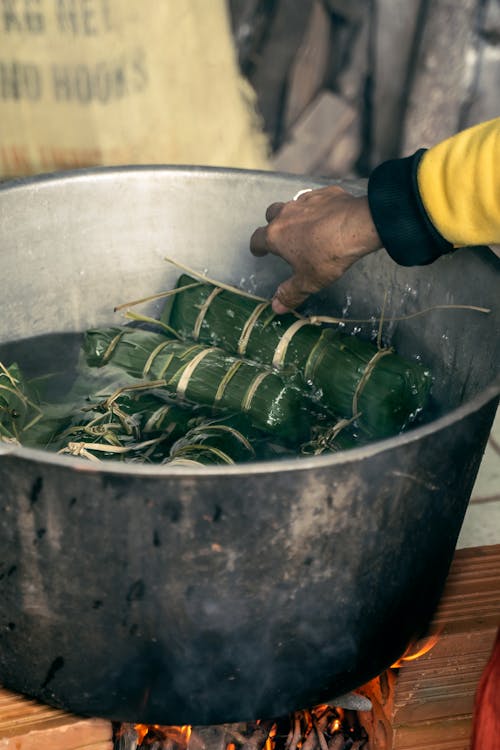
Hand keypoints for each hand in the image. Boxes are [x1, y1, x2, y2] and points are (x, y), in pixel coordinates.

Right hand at [250, 186, 382, 312]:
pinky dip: (317, 207)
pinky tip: (327, 216)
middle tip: (283, 237)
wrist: (358, 226)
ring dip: (294, 214)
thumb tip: (276, 307)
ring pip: (292, 204)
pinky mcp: (325, 193)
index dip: (257, 247)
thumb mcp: (309, 281)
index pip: (257, 239)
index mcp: (276, 236)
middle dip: (273, 225)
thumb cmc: (328, 255)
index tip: (260, 252)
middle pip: (271, 215)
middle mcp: (286, 214)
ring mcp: (305, 200)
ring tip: (305, 226)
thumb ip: (290, 293)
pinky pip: (316, 199)